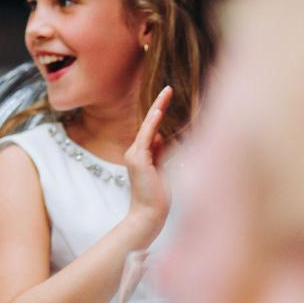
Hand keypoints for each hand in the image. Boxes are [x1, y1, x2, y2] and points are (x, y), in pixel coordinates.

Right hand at [125, 86, 173, 229]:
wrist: (149, 214)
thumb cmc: (158, 197)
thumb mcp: (161, 170)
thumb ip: (158, 152)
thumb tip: (159, 135)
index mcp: (142, 155)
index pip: (152, 128)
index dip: (159, 112)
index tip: (167, 96)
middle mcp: (135, 152)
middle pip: (149, 123)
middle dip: (160, 104)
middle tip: (169, 88)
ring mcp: (134, 154)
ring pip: (148, 128)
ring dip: (158, 109)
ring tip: (167, 93)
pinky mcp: (137, 159)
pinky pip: (146, 137)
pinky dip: (152, 123)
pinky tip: (159, 111)